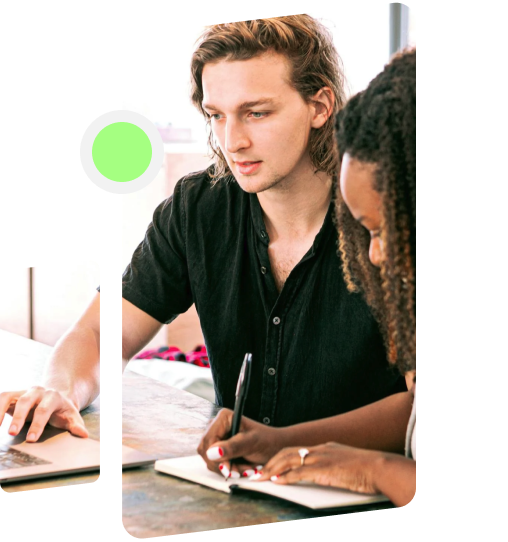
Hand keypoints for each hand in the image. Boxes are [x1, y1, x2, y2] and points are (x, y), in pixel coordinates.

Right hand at [0, 386, 88, 442]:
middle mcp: (37, 391)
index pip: (44, 410)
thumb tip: (83, 434)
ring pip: (9, 396)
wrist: (55, 397)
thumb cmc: (62, 410)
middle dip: (19, 417)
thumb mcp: (71, 416)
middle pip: (26, 401)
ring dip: (0, 410)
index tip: (31, 439)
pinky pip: (2, 398)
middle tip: (12, 433)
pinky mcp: (14, 395)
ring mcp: (24, 391)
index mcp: (53, 396)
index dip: (37, 424)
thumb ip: (76, 425)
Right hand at [197, 408, 285, 477]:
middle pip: (205, 451)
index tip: (228, 468)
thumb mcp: (251, 443)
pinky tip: (241, 468)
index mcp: (223, 417)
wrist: (276, 447)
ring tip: (246, 468)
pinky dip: (229, 469)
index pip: (207, 440)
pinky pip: (215, 464)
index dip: (215, 456)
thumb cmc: (267, 441)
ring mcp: (217, 438)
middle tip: (241, 471)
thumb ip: (232, 447)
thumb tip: (212, 452)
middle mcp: (216, 426)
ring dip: (228, 468)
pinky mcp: (219, 449)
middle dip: (223, 464)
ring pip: (210, 460)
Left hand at [257, 442, 383, 494]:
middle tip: (258, 473)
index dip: (280, 458)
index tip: (270, 466)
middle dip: (271, 462)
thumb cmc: (366, 469)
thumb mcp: (344, 465)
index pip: (296, 450)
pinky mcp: (323, 469)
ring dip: (273, 469)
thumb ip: (331, 467)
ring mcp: (321, 458)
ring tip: (261, 477)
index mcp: (324, 448)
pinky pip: (299, 472)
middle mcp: (320, 450)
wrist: (379, 467)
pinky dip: (286, 476)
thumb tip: (322, 475)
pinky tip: (277, 481)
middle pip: (288, 452)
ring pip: (289, 460)